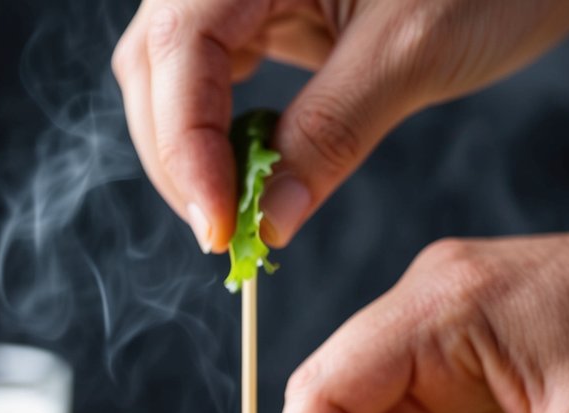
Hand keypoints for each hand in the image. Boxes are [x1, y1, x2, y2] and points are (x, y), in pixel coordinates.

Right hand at [112, 0, 568, 251]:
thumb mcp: (410, 52)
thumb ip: (329, 135)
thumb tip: (268, 224)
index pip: (178, 50)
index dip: (185, 146)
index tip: (218, 228)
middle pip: (158, 64)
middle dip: (180, 157)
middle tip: (224, 235)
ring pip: (174, 74)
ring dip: (193, 151)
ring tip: (235, 212)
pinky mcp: (269, 9)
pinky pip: (216, 75)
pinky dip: (221, 133)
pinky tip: (250, 171)